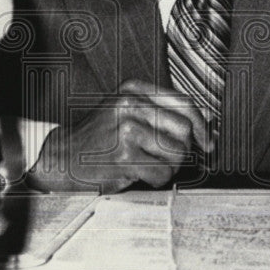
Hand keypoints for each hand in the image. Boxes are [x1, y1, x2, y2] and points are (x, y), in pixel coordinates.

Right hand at [27, 79, 210, 193]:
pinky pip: (162, 173)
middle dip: (183, 150)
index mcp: (133, 89)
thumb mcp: (126, 112)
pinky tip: (139, 174)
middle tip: (168, 158)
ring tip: (148, 165)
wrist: (62, 156)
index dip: (201, 124)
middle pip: (184, 129)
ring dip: (168, 167)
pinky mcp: (124, 155)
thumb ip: (161, 113)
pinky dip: (156, 180)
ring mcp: (127, 129)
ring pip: (176, 153)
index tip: (206, 141)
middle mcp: (130, 104)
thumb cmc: (99, 138)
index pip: (183, 102)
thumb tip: (207, 126)